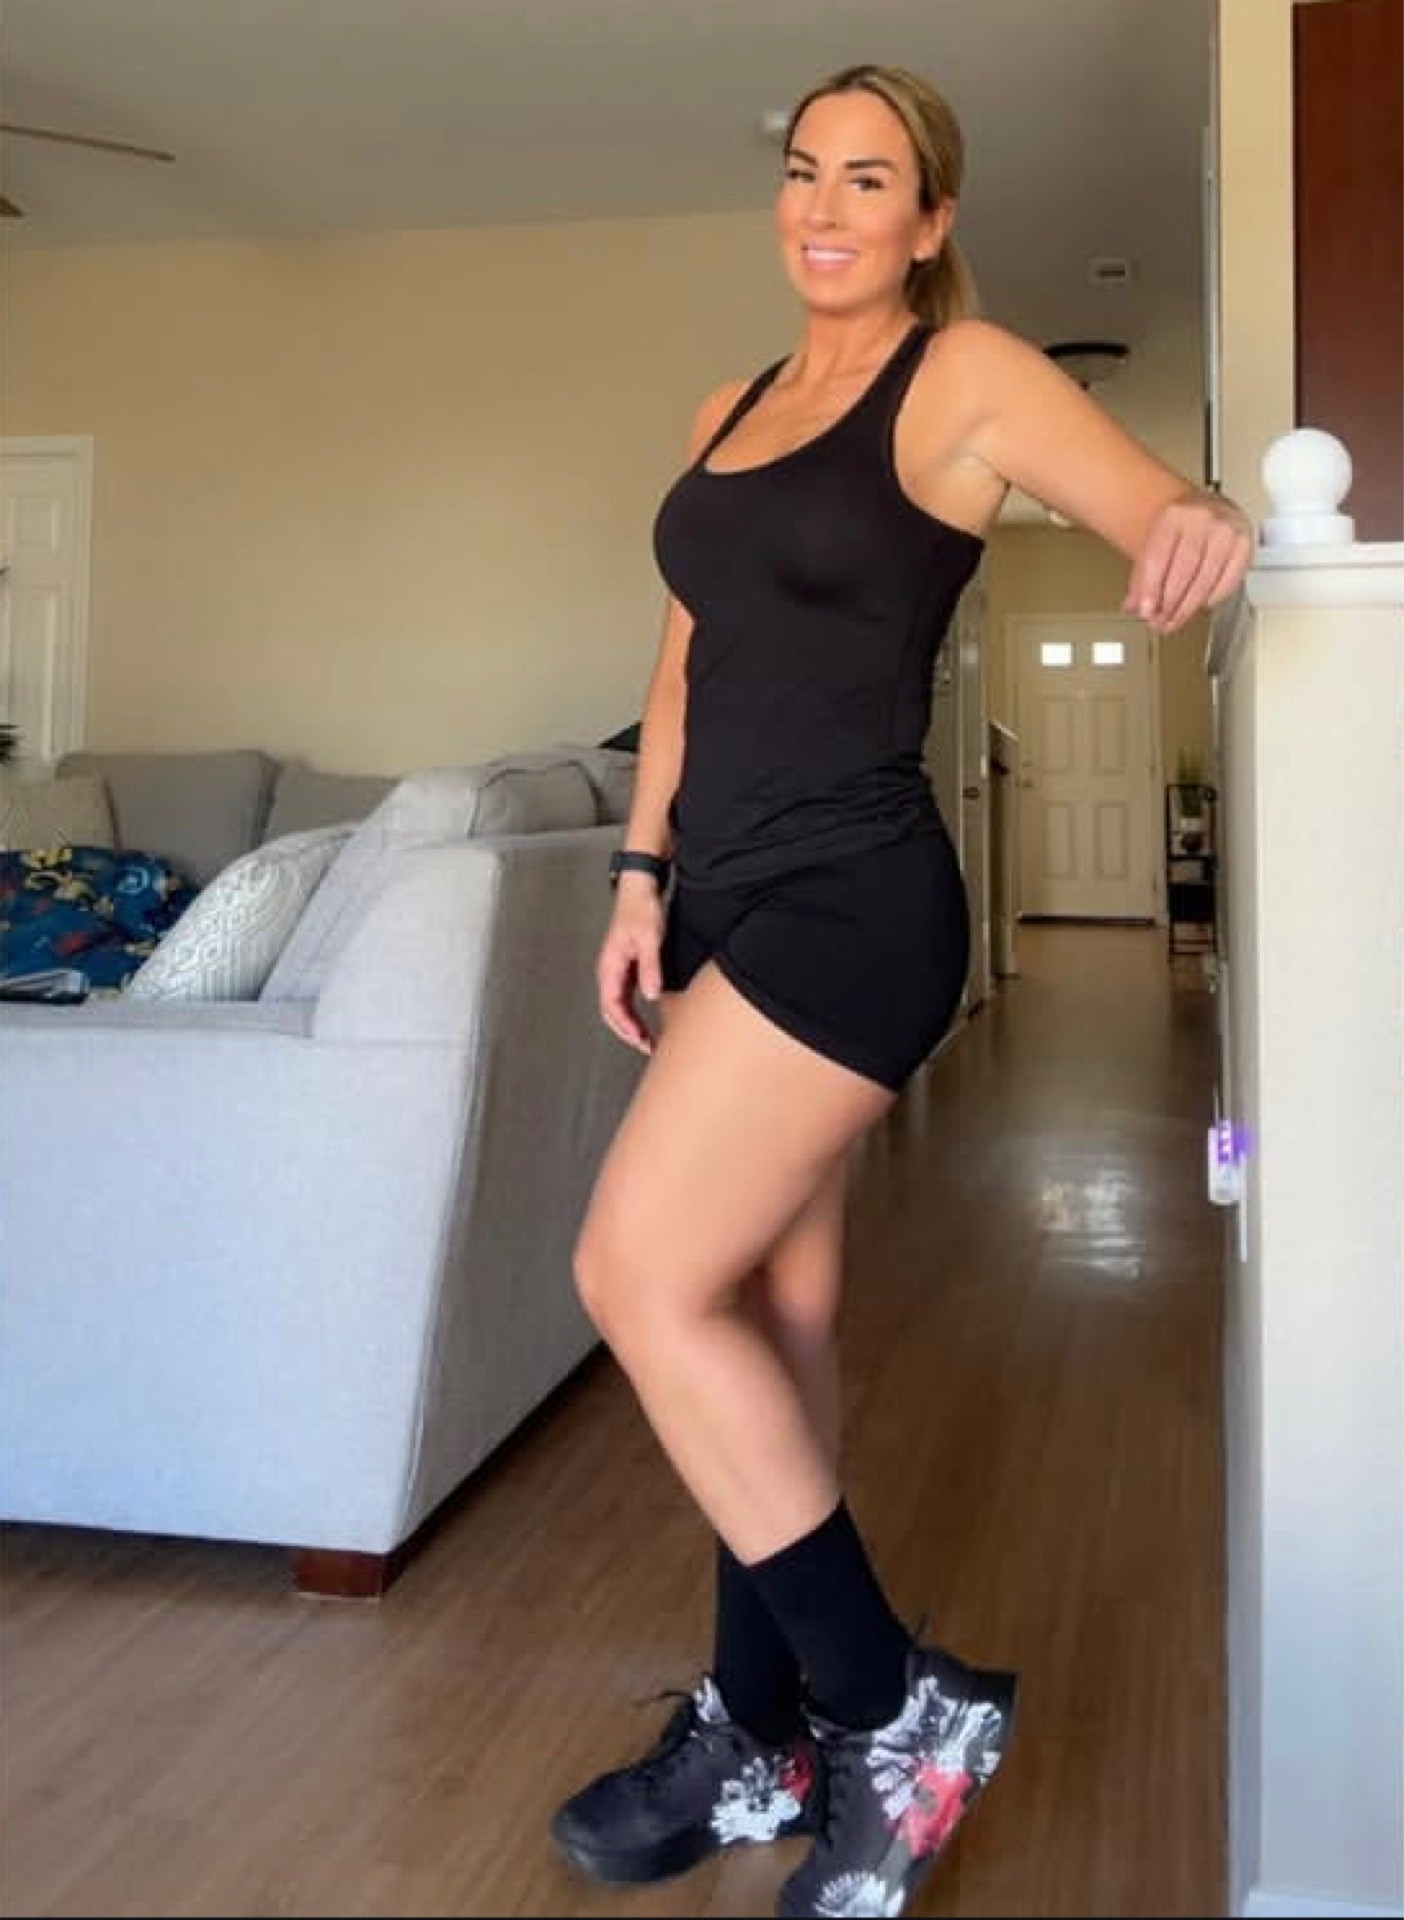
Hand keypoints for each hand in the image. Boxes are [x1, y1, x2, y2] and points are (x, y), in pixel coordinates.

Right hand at [596, 877, 664, 1056]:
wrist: (640, 889)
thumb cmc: (641, 909)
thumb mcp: (650, 939)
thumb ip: (650, 968)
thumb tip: (652, 994)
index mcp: (610, 965)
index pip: (612, 1005)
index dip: (625, 1025)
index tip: (639, 1039)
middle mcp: (610, 970)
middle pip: (612, 1011)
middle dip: (627, 1032)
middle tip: (646, 1047)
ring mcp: (618, 970)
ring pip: (619, 1006)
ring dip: (631, 1025)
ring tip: (647, 1040)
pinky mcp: (627, 967)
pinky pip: (627, 997)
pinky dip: (634, 1013)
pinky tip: (647, 1020)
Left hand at [1122, 491, 1254, 634]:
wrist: (1204, 508)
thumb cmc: (1177, 529)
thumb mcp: (1153, 545)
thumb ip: (1141, 577)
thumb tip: (1135, 606)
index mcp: (1173, 515)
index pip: (1158, 557)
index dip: (1151, 589)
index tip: (1145, 611)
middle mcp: (1202, 519)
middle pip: (1184, 571)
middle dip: (1170, 603)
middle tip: (1160, 621)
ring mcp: (1227, 531)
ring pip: (1206, 579)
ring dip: (1189, 606)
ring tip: (1175, 619)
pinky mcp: (1245, 544)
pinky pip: (1229, 580)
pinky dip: (1214, 597)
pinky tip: (1201, 604)